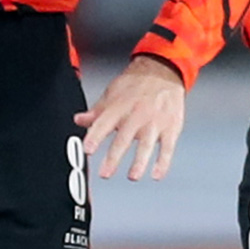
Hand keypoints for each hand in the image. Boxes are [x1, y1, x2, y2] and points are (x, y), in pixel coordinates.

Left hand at [74, 55, 185, 180]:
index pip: (103, 123)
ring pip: (146, 144)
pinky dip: (163, 162)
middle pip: (124, 138)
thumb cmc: (135, 84)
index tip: (87, 149)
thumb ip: (97, 111)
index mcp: (119, 106)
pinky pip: (167, 147)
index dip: (95, 136)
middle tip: (105, 173)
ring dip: (139, 162)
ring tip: (132, 176)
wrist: (163, 71)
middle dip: (114, 157)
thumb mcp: (112, 93)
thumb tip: (79, 120)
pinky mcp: (170, 128)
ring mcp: (154, 122)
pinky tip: (157, 174)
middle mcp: (136, 114)